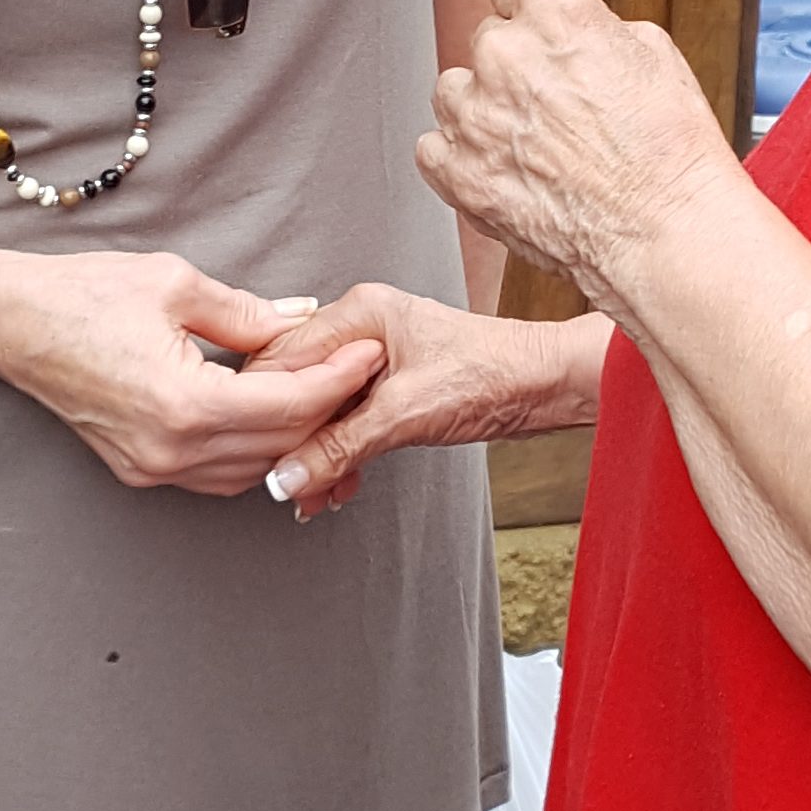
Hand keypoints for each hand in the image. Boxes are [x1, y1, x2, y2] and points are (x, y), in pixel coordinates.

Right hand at [0, 246, 387, 495]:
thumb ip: (248, 314)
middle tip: (362, 370)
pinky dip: (254, 448)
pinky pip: (219, 473)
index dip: (339, 379)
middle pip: (280, 444)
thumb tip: (302, 322)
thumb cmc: (84, 295)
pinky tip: (272, 414)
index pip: (289, 405)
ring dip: (294, 435)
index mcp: (183, 403)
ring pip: (254, 469)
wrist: (10, 324)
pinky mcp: (141, 471)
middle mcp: (170, 451)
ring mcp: (153, 468)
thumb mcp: (176, 286)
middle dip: (328, 408)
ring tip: (326, 391)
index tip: (370, 351)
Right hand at [245, 283, 601, 517]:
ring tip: (314, 496)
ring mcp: (376, 360)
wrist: (551, 385)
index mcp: (358, 313)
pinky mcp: (392, 388)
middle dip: (293, 443)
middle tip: (289, 486)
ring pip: (323, 413)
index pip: (283, 360)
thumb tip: (289, 475)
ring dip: (317, 457)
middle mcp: (361, 330)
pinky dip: (342, 456)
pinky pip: (348, 423)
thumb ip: (342, 446)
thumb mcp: (407, 413)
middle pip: (299, 389)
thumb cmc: (496, 374)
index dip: (268, 411)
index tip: (259, 455)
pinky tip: (339, 486)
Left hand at [418, 0, 736, 316]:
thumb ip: (597, 31)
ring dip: (482, 110)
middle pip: (487, 41)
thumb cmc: (670, 155)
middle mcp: (505, 56)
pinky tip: (502, 170)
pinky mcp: (459, 173)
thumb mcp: (655, 56)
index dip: (528, 10)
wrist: (663, 234)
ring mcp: (475, 116)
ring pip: (454, 92)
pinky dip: (459, 159)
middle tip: (554, 105)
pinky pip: (433, 149)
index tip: (532, 28)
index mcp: (554, 14)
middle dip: (515, 67)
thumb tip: (575, 37)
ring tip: (531, 144)